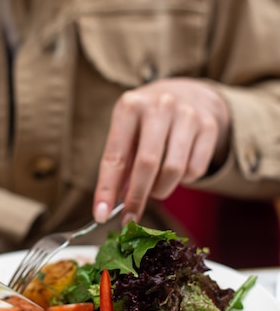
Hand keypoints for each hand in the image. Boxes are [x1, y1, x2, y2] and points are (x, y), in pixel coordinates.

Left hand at [93, 78, 230, 224]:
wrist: (188, 92)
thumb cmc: (148, 120)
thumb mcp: (127, 131)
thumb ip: (120, 164)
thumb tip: (112, 205)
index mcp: (130, 106)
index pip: (115, 156)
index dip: (106, 189)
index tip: (101, 215)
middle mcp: (159, 106)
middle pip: (147, 164)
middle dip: (137, 198)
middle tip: (131, 218)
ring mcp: (187, 114)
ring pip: (174, 170)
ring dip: (161, 190)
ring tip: (155, 188)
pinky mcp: (209, 126)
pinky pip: (195, 170)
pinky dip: (184, 180)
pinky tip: (177, 170)